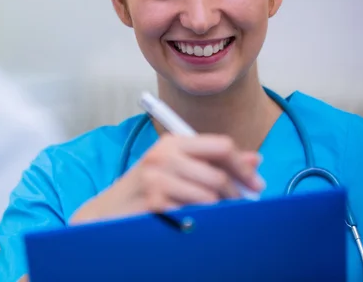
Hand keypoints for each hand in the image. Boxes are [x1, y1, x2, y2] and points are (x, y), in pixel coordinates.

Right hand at [71, 134, 263, 223]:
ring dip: (217, 210)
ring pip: (210, 196)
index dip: (243, 166)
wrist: (107, 212)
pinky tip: (191, 220)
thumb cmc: (145, 189)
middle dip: (235, 194)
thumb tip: (255, 160)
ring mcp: (157, 179)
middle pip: (219, 174)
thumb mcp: (175, 168)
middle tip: (239, 206)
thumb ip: (212, 162)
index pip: (221, 146)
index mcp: (172, 142)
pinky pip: (194, 213)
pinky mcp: (154, 202)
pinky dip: (199, 219)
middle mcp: (163, 155)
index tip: (255, 184)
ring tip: (211, 214)